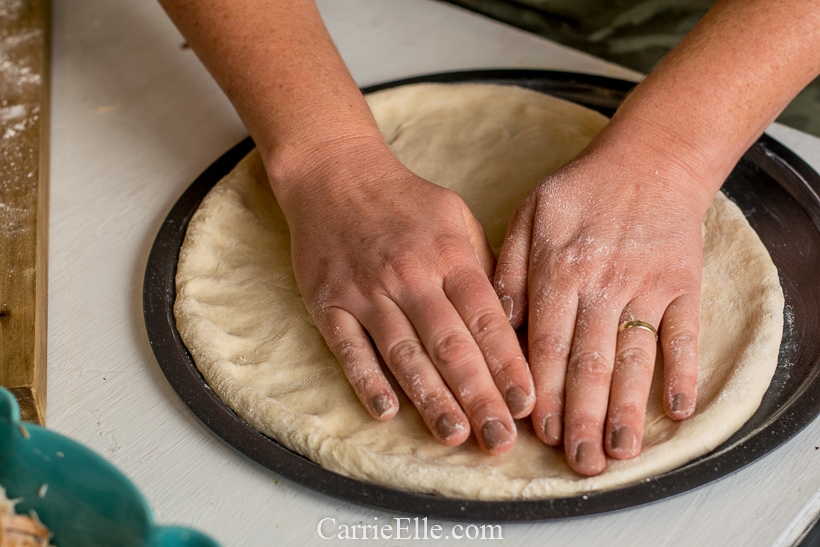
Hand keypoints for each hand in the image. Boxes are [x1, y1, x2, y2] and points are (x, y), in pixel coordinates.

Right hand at [277, 143, 534, 453]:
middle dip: (479, 397)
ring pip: (404, 354)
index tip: (527, 403)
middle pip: (450, 345)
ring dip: (431, 399)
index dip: (507, 364)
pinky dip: (368, 382)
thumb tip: (512, 321)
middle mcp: (410, 275)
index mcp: (449, 255)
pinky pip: (350, 349)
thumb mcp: (456, 218)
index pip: (486, 318)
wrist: (335, 174)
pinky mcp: (330, 303)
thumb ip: (482, 267)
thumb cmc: (405, 202)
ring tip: (455, 436)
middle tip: (500, 440)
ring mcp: (367, 291)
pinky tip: (387, 412)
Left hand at [494, 146, 710, 474]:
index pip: (545, 344)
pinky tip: (677, 411)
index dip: (542, 391)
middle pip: (590, 362)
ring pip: (635, 358)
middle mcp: (602, 286)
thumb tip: (496, 322)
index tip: (539, 433)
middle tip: (580, 462)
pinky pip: (684, 335)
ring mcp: (647, 288)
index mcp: (559, 271)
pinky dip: (683, 372)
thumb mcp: (527, 216)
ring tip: (621, 452)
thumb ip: (508, 270)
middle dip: (583, 416)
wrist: (650, 161)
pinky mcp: (683, 287)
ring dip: (629, 408)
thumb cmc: (580, 191)